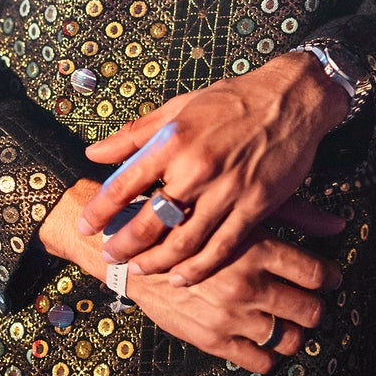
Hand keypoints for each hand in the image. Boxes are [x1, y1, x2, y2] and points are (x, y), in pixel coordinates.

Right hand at [37, 180, 341, 371]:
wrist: (133, 250)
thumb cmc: (191, 220)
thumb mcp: (240, 209)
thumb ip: (295, 216)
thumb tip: (340, 226)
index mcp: (258, 248)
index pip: (318, 275)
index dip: (330, 278)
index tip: (328, 278)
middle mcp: (248, 285)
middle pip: (311, 311)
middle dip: (315, 307)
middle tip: (309, 301)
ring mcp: (231, 316)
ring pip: (291, 340)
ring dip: (295, 332)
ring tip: (288, 320)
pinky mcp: (212, 340)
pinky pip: (260, 361)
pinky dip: (269, 354)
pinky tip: (264, 337)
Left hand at [77, 53, 348, 284]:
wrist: (290, 99)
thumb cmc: (232, 99)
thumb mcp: (179, 106)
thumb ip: (135, 133)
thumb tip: (94, 153)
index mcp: (173, 139)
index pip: (124, 184)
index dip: (100, 211)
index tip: (86, 227)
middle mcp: (196, 167)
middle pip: (149, 222)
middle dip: (124, 246)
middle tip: (109, 258)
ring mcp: (227, 189)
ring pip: (183, 242)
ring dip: (156, 262)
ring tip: (140, 271)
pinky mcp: (255, 205)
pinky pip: (221, 247)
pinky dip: (198, 268)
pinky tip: (181, 276)